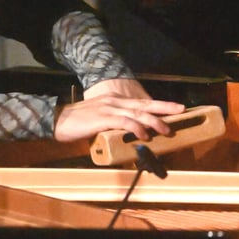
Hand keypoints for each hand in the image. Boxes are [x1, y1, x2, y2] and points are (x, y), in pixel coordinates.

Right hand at [53, 87, 184, 142]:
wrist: (57, 120)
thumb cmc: (77, 123)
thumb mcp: (98, 120)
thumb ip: (112, 124)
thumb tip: (127, 137)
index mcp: (113, 101)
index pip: (140, 101)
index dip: (158, 105)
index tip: (174, 108)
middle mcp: (114, 101)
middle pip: (144, 104)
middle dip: (164, 107)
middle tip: (181, 110)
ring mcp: (109, 109)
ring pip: (137, 113)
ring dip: (153, 121)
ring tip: (166, 129)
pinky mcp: (103, 118)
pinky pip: (124, 122)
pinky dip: (136, 128)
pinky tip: (144, 135)